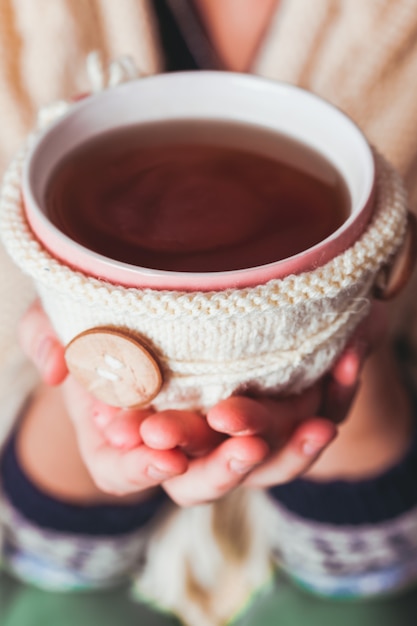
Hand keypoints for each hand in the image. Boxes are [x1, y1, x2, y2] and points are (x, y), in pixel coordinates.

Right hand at [18, 301, 378, 503]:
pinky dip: (327, 398)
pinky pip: (299, 418)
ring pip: (259, 462)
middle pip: (200, 481)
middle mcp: (177, 445)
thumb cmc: (100, 320)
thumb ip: (47, 338)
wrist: (153, 308)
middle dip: (221, 468)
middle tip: (242, 444)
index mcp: (122, 438)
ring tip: (315, 428)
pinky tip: (345, 363)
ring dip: (288, 452)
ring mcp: (222, 430)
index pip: (125, 473)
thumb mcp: (64, 319)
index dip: (140, 469)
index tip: (158, 452)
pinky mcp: (266, 405)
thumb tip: (54, 368)